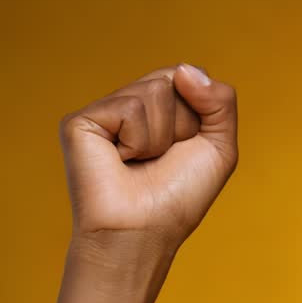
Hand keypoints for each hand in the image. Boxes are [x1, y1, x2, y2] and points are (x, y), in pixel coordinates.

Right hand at [58, 64, 239, 255]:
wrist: (146, 232)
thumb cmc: (179, 197)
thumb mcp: (219, 147)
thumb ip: (221, 101)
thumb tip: (184, 70)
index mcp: (158, 107)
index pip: (191, 76)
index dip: (200, 114)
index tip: (185, 148)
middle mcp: (129, 103)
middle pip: (173, 78)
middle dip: (182, 124)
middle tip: (161, 158)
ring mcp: (104, 110)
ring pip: (154, 91)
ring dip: (160, 136)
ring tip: (140, 162)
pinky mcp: (81, 120)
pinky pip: (130, 108)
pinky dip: (138, 140)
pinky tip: (121, 160)